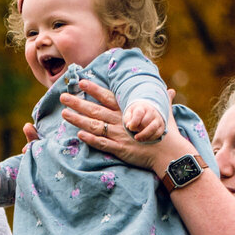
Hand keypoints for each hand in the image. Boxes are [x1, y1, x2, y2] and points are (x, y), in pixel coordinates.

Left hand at [62, 80, 179, 171]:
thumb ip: (163, 101)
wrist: (169, 152)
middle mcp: (121, 121)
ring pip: (95, 126)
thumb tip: (171, 91)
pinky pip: (102, 143)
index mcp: (129, 111)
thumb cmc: (166, 133)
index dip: (94, 89)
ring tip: (64, 114)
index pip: (108, 97)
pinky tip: (79, 134)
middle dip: (78, 103)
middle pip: (96, 110)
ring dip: (78, 120)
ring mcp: (119, 135)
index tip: (81, 82)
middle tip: (63, 97)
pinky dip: (90, 139)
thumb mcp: (164, 114)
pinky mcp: (120, 149)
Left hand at [124, 101, 165, 142]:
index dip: (133, 122)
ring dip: (143, 135)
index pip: (139, 113)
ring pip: (152, 128)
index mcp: (143, 107)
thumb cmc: (136, 113)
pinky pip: (157, 134)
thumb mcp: (130, 113)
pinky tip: (143, 138)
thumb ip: (127, 118)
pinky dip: (149, 138)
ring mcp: (158, 119)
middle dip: (138, 129)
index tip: (130, 127)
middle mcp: (152, 112)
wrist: (149, 111)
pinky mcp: (161, 126)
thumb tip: (128, 126)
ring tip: (137, 138)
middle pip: (145, 122)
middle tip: (134, 130)